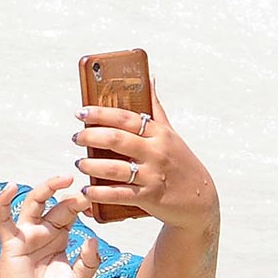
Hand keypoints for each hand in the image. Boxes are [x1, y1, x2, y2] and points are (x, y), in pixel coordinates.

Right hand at [0, 177, 100, 277]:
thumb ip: (89, 261)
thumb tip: (93, 239)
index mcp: (59, 239)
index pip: (71, 214)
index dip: (83, 205)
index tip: (97, 199)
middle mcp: (43, 233)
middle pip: (57, 205)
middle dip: (72, 197)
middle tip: (86, 192)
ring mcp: (26, 235)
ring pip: (34, 203)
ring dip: (47, 188)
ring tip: (63, 179)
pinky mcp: (11, 242)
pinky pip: (3, 218)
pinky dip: (4, 201)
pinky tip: (11, 187)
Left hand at [73, 82, 218, 231]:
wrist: (200, 199)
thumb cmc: (180, 163)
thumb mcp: (171, 133)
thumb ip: (155, 109)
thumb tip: (149, 79)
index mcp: (159, 133)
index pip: (126, 118)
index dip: (100, 113)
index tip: (81, 112)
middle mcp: (156, 152)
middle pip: (116, 139)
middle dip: (90, 137)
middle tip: (76, 137)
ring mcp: (153, 175)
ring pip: (113, 168)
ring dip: (91, 165)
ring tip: (79, 163)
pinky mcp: (149, 197)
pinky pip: (118, 194)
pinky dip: (99, 192)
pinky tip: (86, 190)